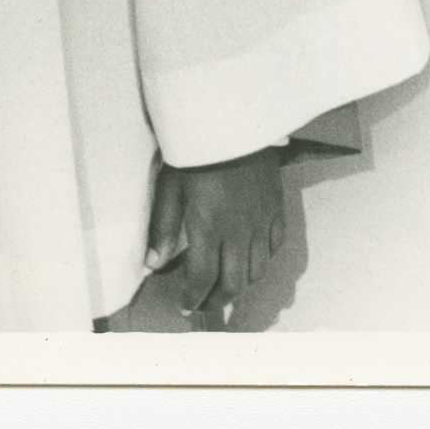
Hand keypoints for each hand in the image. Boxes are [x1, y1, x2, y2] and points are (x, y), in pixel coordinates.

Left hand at [147, 146, 286, 323]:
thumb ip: (163, 227)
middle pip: (233, 282)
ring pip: (257, 271)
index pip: (203, 277)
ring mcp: (262, 223)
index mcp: (210, 228)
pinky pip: (274, 248)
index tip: (185, 306)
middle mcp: (240, 233)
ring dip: (240, 286)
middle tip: (204, 306)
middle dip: (217, 300)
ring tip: (226, 290)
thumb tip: (152, 263)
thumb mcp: (170, 185)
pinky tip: (252, 262)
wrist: (235, 122)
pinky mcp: (277, 211)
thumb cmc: (195, 151)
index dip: (194, 297)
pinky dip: (262, 262)